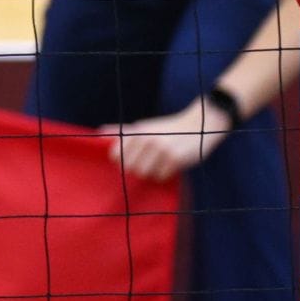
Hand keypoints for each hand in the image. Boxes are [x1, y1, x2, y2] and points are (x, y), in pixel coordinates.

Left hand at [112, 102, 230, 180]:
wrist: (199, 124)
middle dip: (138, 168)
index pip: (115, 156)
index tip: (131, 160)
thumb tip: (100, 132)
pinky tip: (172, 165)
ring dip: (152, 172)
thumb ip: (123, 131)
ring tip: (160, 163)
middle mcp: (147, 139)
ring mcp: (161, 149)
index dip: (122, 161)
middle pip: (129, 167)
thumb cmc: (167, 128)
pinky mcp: (176, 158)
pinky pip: (161, 176)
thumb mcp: (144, 126)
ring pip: (145, 174)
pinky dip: (165, 174)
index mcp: (137, 132)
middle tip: (149, 162)